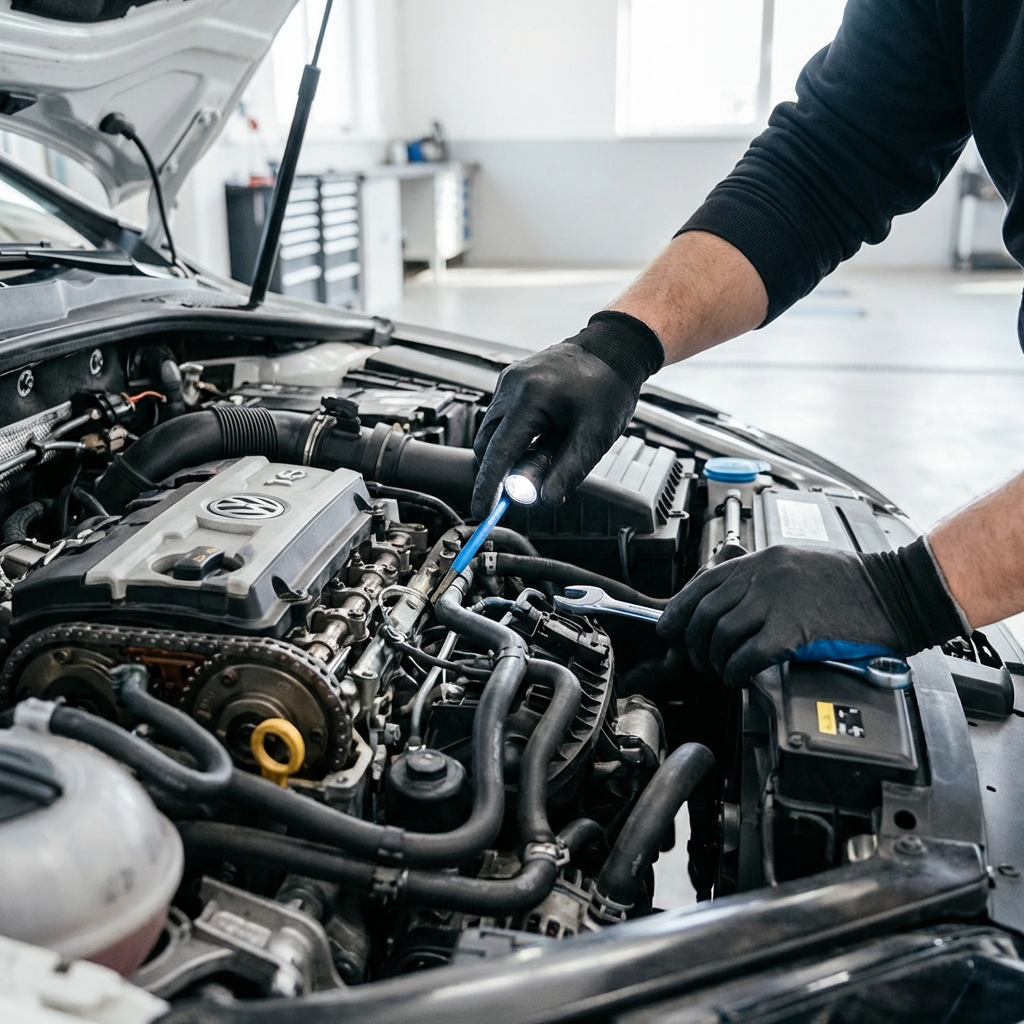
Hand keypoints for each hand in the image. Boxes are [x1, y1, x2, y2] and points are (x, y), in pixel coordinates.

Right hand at [471, 312, 663, 518]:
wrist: (614, 348)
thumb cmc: (608, 386)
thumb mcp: (594, 436)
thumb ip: (567, 471)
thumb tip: (545, 500)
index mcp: (530, 399)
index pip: (498, 453)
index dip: (489, 486)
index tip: (483, 511)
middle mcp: (511, 387)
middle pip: (487, 444)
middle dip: (502, 470)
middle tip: (531, 484)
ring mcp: (509, 381)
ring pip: (494, 432)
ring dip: (512, 452)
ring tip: (551, 449)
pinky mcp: (512, 381)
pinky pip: (504, 418)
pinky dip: (517, 435)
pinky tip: (547, 433)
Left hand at [656, 539, 965, 685]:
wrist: (898, 591)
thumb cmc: (856, 583)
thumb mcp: (800, 565)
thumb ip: (765, 580)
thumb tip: (733, 604)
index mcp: (764, 559)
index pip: (704, 581)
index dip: (679, 608)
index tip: (668, 626)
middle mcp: (764, 576)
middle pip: (706, 611)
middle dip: (694, 642)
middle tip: (698, 661)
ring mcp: (778, 601)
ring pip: (720, 634)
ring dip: (714, 661)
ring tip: (722, 672)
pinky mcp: (793, 629)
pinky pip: (747, 655)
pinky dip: (736, 671)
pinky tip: (740, 677)